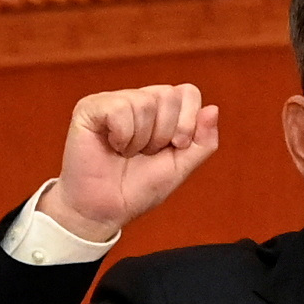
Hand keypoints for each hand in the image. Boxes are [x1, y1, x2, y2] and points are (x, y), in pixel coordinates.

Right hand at [37, 84, 219, 242]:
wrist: (105, 210)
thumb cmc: (138, 189)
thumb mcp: (180, 167)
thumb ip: (202, 142)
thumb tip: (213, 109)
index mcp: (161, 111)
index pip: (188, 92)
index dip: (188, 122)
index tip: (174, 147)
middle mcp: (137, 100)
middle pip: (169, 95)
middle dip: (163, 134)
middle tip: (145, 153)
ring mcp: (112, 101)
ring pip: (145, 102)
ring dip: (140, 140)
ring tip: (126, 153)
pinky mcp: (90, 108)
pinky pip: (120, 108)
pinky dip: (122, 136)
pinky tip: (111, 146)